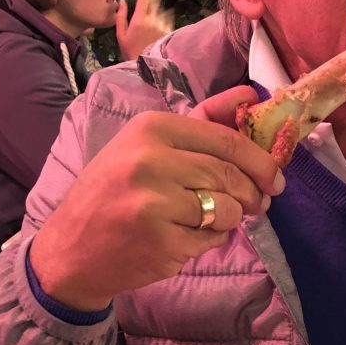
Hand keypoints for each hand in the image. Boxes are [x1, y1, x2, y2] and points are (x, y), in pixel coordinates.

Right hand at [29, 87, 284, 309]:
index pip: (225, 140)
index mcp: (150, 128)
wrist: (69, 249)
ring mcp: (155, 204)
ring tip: (215, 218)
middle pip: (229, 175)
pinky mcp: (162, 242)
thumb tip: (249, 95)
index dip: (259, 159)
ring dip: (232, 218)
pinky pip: (211, 239)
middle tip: (260, 202)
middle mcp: (150, 161)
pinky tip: (186, 237)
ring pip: (227, 209)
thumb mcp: (146, 145)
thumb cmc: (113, 191)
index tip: (275, 174)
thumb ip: (201, 121)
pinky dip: (210, 240)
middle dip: (254, 192)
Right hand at [115, 0, 174, 60]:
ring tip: (155, 14)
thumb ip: (121, 16)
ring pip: (162, 11)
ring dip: (159, 8)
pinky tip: (160, 24)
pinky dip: (164, 19)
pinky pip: (167, 20)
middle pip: (156, 0)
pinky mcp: (169, 31)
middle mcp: (152, 19)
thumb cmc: (130, 51)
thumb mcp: (120, 35)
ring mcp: (162, 25)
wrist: (146, 66)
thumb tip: (122, 1)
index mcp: (139, 19)